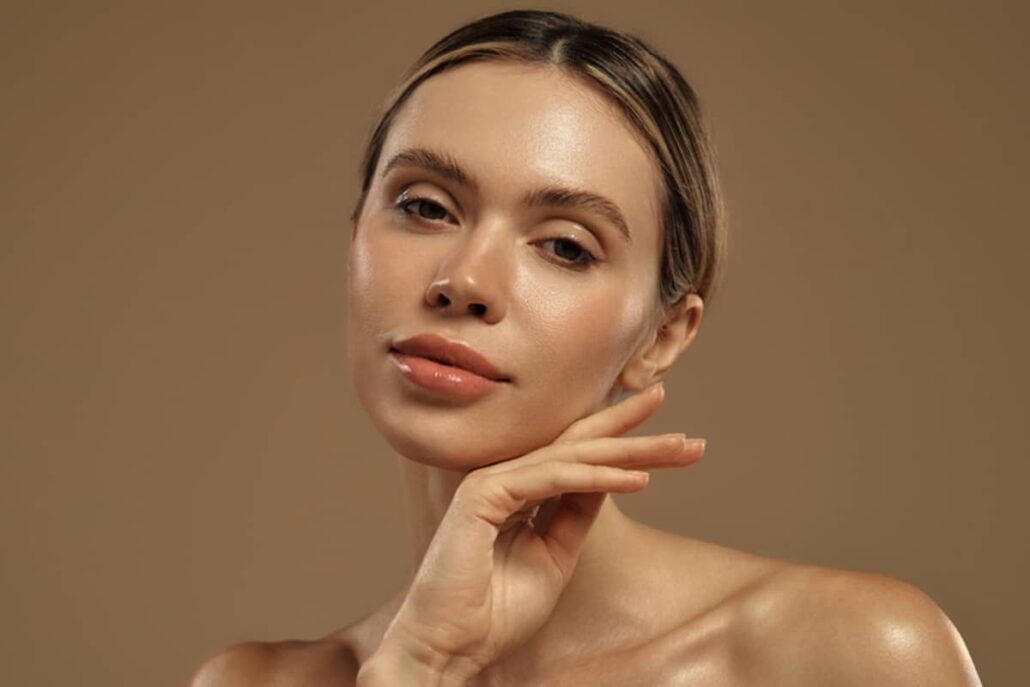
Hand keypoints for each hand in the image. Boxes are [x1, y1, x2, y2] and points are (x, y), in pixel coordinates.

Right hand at [373, 382, 706, 682]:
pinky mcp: (483, 493)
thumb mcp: (555, 557)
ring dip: (630, 451)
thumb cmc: (495, 611)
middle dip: (636, 434)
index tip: (672, 439)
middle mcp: (503, 476)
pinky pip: (552, 478)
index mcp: (517, 489)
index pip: (575, 454)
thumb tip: (614, 478)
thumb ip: (576, 515)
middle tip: (688, 436)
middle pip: (579, 444)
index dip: (621, 439)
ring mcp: (491, 480)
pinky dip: (597, 478)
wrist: (451, 647)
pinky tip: (639, 479)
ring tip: (680, 450)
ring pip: (572, 456)